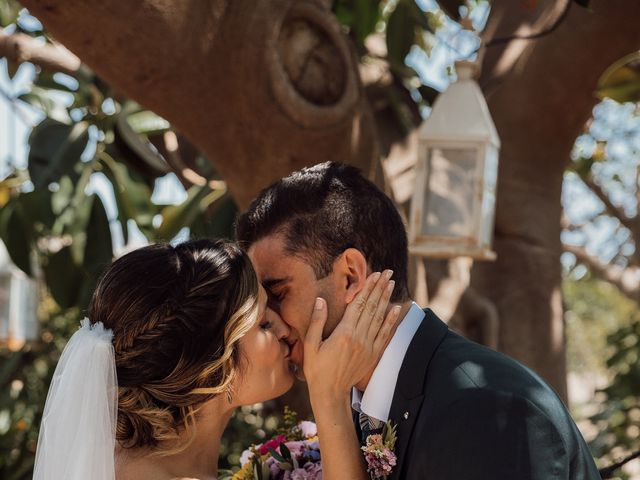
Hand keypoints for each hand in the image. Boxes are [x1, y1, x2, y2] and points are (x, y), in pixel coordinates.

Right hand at [303, 270, 401, 401]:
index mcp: (343, 333)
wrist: (330, 393)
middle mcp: (359, 338)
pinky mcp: (372, 354)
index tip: (374, 275)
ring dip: (386, 299)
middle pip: (371, 307)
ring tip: (391, 284)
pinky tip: (396, 309)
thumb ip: (317, 321)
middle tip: (387, 273)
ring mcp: (368, 346)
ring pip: (379, 317)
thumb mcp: (311, 345)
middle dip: (379, 288)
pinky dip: (391, 320)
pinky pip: (384, 334)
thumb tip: (320, 300)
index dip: (367, 288)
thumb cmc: (317, 369)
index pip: (358, 305)